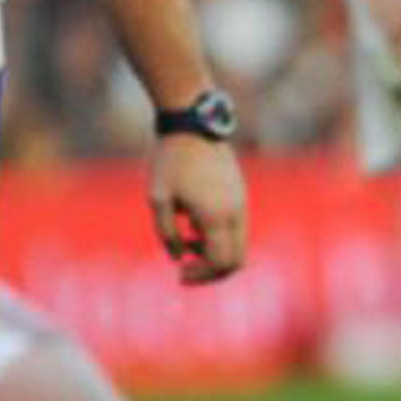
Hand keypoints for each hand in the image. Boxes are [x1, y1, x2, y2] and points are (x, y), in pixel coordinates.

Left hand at [149, 135, 247, 285]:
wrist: (193, 124)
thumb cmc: (170, 160)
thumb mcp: (158, 199)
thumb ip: (166, 234)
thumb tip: (178, 258)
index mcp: (215, 217)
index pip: (220, 264)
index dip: (201, 276)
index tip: (179, 273)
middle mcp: (235, 213)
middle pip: (236, 262)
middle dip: (212, 271)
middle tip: (186, 269)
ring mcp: (242, 203)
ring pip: (240, 247)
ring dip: (215, 253)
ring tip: (187, 239)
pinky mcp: (241, 195)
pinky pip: (238, 229)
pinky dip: (220, 237)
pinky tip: (195, 222)